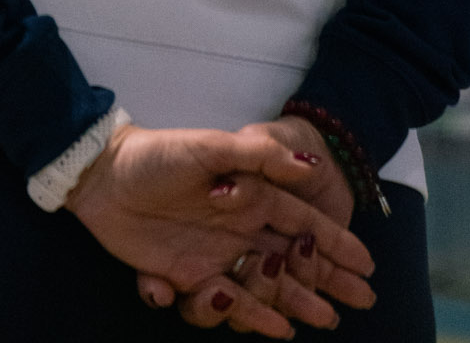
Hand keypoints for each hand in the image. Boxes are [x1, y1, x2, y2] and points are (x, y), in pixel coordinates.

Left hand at [66, 123, 373, 340]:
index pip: (302, 223)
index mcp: (249, 194)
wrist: (102, 176)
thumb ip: (258, 157)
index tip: (367, 264)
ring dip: (296, 302)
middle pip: (293, 260)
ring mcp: (216, 252)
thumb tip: (308, 165)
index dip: (335, 244)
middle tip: (361, 301)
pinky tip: (277, 330)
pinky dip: (252, 316)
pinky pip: (228, 302)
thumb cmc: (157, 154)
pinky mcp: (190, 274)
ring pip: (267, 285)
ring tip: (324, 320)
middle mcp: (238, 226)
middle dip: (328, 280)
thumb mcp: (210, 146)